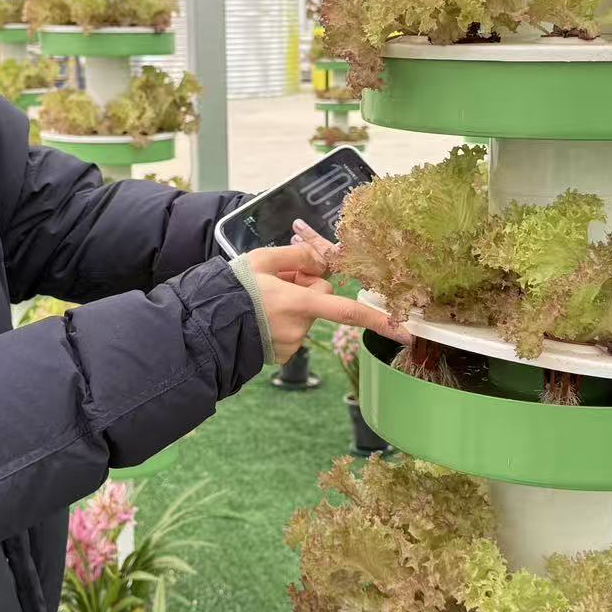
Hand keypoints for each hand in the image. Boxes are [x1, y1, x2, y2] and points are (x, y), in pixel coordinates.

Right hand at [242, 235, 410, 363]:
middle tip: (275, 281)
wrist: (204, 325)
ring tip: (261, 301)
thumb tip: (324, 260)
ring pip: (305, 317)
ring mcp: (291, 344)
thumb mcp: (263, 259)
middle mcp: (299, 327)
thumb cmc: (233, 289)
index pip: (349, 311)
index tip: (407, 335)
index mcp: (300, 302)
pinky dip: (281, 323)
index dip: (380, 322)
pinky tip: (260, 318)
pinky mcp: (281, 355)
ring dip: (291, 307)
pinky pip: (292, 332)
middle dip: (306, 289)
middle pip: (320, 301)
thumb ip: (298, 255)